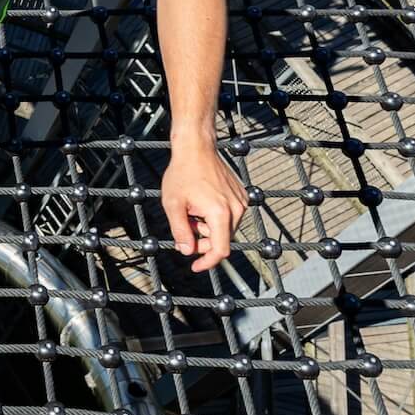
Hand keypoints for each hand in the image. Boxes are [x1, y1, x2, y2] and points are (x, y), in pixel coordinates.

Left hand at [161, 141, 246, 272]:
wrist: (196, 148)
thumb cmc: (183, 173)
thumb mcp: (173, 204)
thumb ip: (180, 231)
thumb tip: (187, 251)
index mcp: (220, 213)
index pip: (220, 250)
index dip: (207, 262)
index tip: (195, 266)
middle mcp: (236, 208)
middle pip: (223, 240)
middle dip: (203, 242)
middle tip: (184, 231)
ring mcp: (240, 201)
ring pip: (225, 229)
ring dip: (207, 229)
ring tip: (191, 213)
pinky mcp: (241, 196)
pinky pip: (229, 216)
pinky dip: (214, 218)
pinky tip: (200, 205)